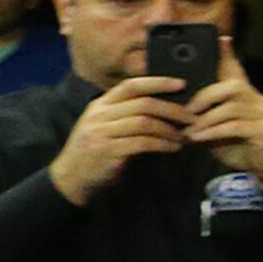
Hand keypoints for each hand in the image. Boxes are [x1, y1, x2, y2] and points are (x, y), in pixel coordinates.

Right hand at [50, 74, 190, 205]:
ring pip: (144, 122)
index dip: (158, 82)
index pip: (131, 85)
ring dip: (169, 129)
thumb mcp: (104, 126)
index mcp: (100, 105)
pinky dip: (162, 144)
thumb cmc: (95, 151)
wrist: (71, 178)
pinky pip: (142, 143)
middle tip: (192, 117)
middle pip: (143, 104)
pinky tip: (173, 148)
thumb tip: (166, 104)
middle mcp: (99, 115)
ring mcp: (101, 133)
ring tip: (183, 136)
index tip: (181, 84)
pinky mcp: (107, 151)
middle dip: (172, 109)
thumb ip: (125, 113)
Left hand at [184, 41, 262, 191]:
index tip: (220, 39)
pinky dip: (213, 131)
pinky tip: (199, 138)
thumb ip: (209, 118)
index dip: (228, 55)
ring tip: (188, 131)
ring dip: (205, 119)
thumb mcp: (222, 131)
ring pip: (231, 106)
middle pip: (232, 86)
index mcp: (250, 97)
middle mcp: (261, 100)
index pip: (238, 71)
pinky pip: (235, 126)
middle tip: (185, 112)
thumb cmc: (246, 149)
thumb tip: (182, 113)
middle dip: (204, 97)